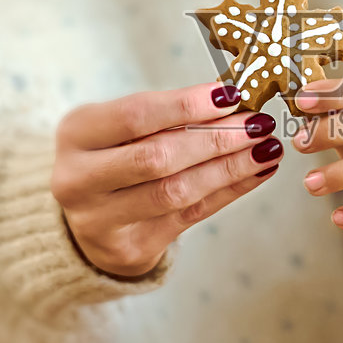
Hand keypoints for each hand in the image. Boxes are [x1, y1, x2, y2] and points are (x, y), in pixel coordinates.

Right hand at [51, 83, 283, 277]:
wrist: (87, 222)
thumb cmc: (112, 158)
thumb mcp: (119, 129)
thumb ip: (165, 116)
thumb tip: (232, 100)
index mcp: (76, 135)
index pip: (135, 116)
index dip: (186, 105)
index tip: (230, 95)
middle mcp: (79, 179)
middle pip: (157, 157)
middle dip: (215, 138)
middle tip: (257, 124)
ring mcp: (101, 220)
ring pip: (177, 191)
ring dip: (230, 167)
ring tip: (266, 148)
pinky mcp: (130, 248)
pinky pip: (191, 215)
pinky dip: (230, 191)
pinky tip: (256, 173)